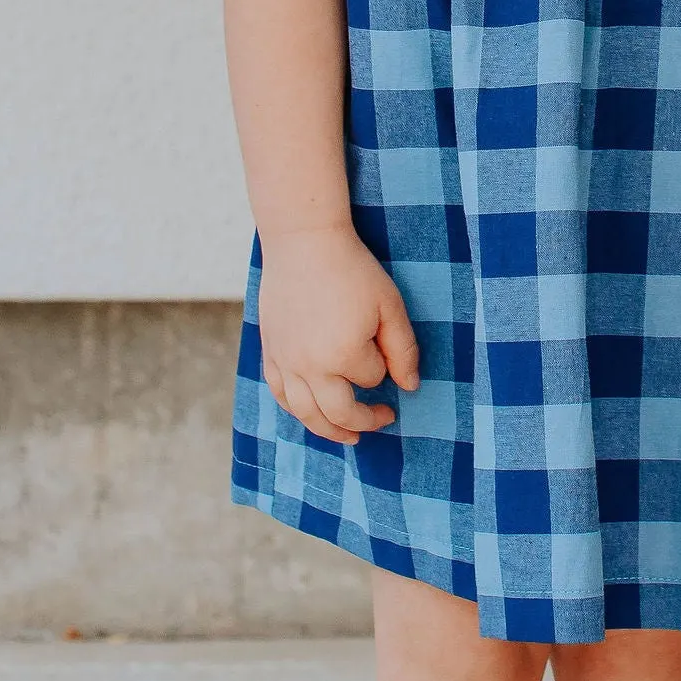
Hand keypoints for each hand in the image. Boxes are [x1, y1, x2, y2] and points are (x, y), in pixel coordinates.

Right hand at [256, 225, 420, 442]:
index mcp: (344, 354)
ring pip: (306, 414)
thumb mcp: (389, 306)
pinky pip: (281, 395)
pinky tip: (311, 412)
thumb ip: (403, 350)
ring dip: (329, 431)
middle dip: (364, 421)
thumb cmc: (352, 270)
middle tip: (384, 419)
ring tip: (348, 437)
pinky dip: (297, 410)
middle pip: (339, 413)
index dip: (382, 365)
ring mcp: (286, 362)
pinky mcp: (270, 352)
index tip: (381, 344)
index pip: (372, 379)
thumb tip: (410, 387)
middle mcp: (311, 366)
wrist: (303, 243)